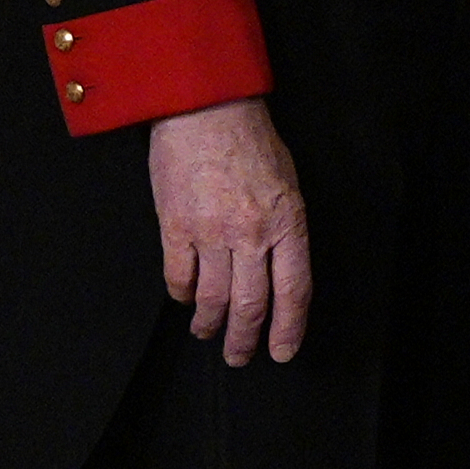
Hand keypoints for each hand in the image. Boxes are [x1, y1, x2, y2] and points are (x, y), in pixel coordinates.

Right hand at [148, 97, 309, 365]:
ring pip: (213, 298)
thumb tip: (280, 270)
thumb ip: (286, 230)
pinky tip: (185, 301)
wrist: (207, 110)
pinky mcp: (175, 226)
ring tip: (207, 334)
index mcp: (288, 225)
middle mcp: (252, 235)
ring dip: (210, 323)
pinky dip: (181, 295)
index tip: (282, 352)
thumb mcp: (289, 186)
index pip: (294, 292)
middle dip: (245, 339)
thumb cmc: (253, 143)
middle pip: (252, 304)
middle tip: (240, 358)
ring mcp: (211, 232)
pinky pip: (178, 275)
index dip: (288, 328)